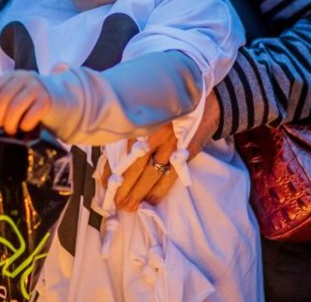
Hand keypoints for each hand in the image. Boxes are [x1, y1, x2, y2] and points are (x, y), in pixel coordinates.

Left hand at [0, 70, 52, 134]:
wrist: (62, 101)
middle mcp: (26, 78)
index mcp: (15, 75)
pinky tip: (25, 127)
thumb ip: (5, 97)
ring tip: (11, 129)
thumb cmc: (34, 101)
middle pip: (4, 99)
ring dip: (10, 123)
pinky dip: (25, 125)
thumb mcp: (19, 92)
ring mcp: (38, 88)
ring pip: (15, 107)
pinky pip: (30, 115)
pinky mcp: (47, 101)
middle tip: (1, 125)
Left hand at [104, 90, 220, 209]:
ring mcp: (172, 144)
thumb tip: (112, 158)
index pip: (123, 150)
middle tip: (116, 202)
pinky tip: (152, 201)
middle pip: (136, 165)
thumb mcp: (148, 114)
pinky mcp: (186, 153)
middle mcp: (156, 133)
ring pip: (153, 173)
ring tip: (130, 207)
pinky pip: (171, 175)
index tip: (104, 183)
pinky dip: (160, 190)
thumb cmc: (169, 108)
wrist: (205, 102)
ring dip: (140, 192)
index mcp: (143, 122)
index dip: (112, 169)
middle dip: (125, 186)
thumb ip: (131, 132)